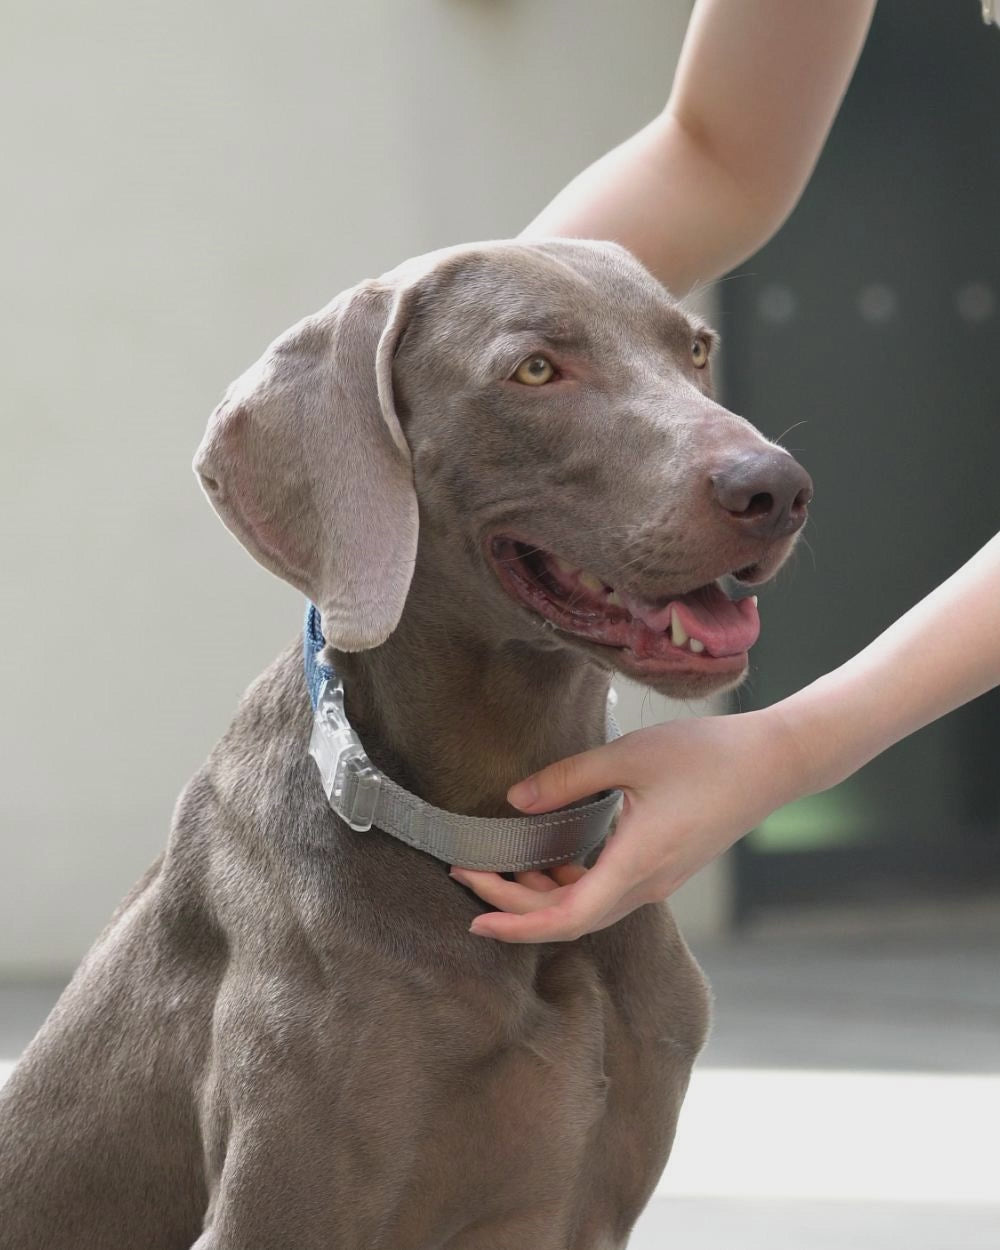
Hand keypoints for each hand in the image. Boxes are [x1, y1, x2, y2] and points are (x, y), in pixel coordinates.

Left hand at [450, 706, 802, 942]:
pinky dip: (571, 885)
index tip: (476, 919)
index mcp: (637, 864)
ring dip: (542, 897)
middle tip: (467, 876)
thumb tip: (516, 800)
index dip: (517, 924)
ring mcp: (659, 880)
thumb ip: (568, 779)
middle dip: (514, 906)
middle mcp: (648, 884)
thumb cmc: (706, 754)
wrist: (774, 762)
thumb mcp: (628, 756)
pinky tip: (549, 860)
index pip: (566, 918)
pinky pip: (608, 892)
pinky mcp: (665, 868)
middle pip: (570, 918)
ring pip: (590, 907)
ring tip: (500, 868)